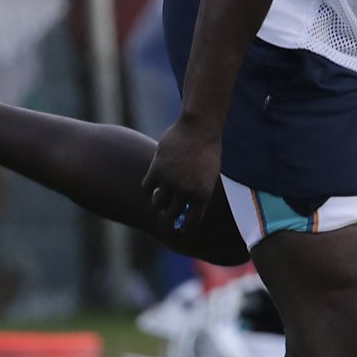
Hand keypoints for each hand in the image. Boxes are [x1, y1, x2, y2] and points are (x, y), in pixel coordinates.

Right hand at [143, 115, 224, 235]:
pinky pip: (146, 187)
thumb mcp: (210, 175)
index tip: (181, 228)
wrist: (200, 128)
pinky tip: (153, 183)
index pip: (192, 221)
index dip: (186, 227)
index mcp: (203, 193)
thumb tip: (183, 210)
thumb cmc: (208, 151)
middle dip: (170, 216)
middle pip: (171, 214)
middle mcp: (185, 190)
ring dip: (158, 203)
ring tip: (160, 198)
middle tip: (167, 213)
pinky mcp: (156, 169)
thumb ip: (197, 192)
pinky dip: (149, 188)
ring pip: (157, 203)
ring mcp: (170, 180)